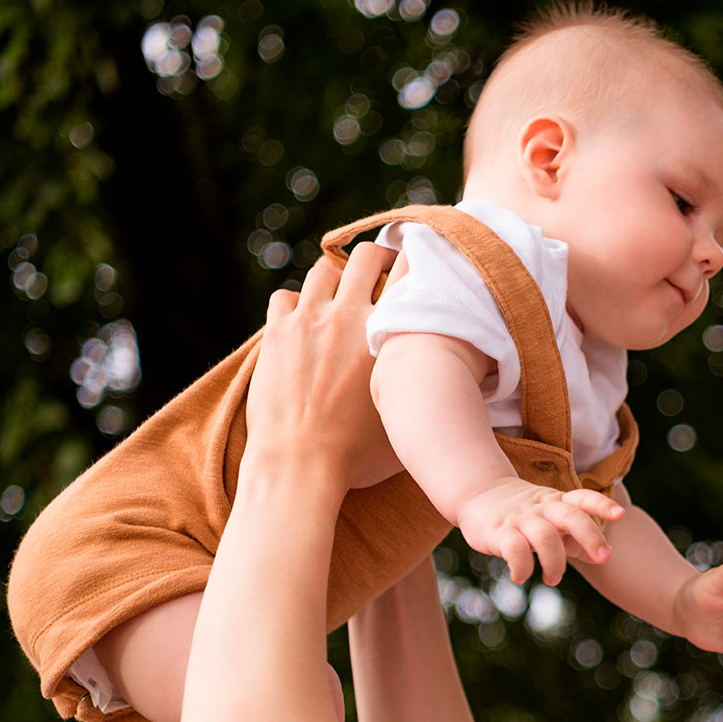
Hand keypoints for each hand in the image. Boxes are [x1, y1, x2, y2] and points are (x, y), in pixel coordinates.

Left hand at [246, 244, 401, 490]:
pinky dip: (295, 304)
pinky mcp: (275, 334)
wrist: (299, 465)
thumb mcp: (404, 419)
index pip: (409, 276)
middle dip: (376, 261)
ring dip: (334, 282)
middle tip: (379, 275)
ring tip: (338, 300)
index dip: (416, 264)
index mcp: (385, 335)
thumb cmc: (356, 456)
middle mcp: (347, 316)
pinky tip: (301, 323)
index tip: (417, 269)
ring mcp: (307, 321)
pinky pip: (284, 296)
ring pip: (323, 271)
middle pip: (366, 257)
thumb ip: (421, 389)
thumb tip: (447, 387)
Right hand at [456, 478, 624, 585]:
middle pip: (570, 516)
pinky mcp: (499, 532)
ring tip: (553, 579)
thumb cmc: (523, 514)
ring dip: (556, 562)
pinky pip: (515, 550)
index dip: (602, 505)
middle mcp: (541, 508)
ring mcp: (520, 519)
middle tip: (603, 558)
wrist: (478, 494)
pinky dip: (522, 567)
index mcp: (557, 502)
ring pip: (545, 537)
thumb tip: (605, 555)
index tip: (620, 515)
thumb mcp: (551, 518)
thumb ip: (575, 536)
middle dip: (591, 536)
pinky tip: (521, 577)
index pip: (582, 498)